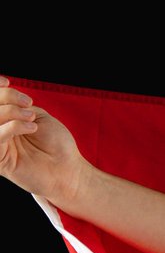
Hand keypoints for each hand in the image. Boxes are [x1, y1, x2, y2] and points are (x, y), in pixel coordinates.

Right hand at [0, 76, 86, 207]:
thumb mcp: (37, 116)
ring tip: (31, 117)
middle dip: (4, 98)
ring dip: (10, 112)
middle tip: (28, 105)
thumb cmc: (58, 145)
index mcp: (5, 119)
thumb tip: (1, 93)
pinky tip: (31, 127)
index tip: (7, 82)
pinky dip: (12, 127)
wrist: (70, 170)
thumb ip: (16, 105)